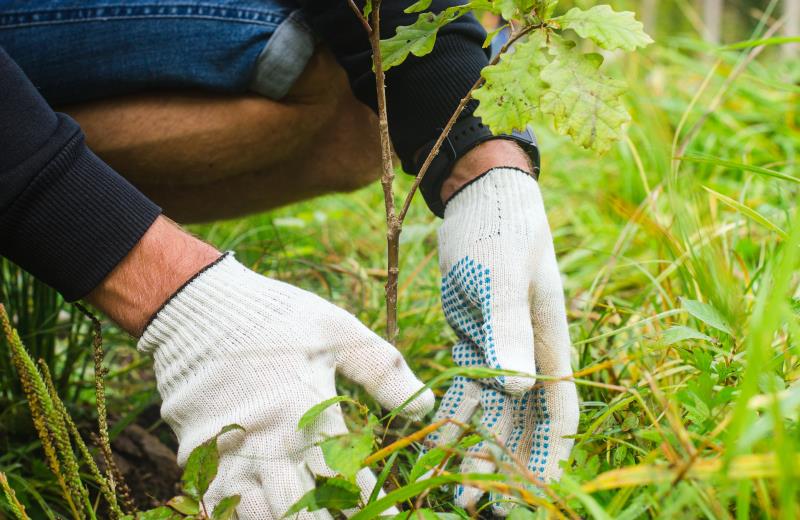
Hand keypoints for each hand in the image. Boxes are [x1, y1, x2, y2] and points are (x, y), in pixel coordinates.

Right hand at [137, 254, 433, 518]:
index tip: (395, 519)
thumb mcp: (337, 330)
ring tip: (314, 518)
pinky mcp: (199, 457)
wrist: (196, 306)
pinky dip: (245, 516)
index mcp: (308, 415)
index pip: (349, 480)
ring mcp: (230, 456)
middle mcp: (269, 445)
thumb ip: (382, 369)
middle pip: (305, 514)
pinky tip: (265, 513)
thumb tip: (425, 405)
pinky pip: (221, 507)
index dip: (376, 508)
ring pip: (262, 518)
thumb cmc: (276, 317)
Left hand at [427, 167, 578, 513]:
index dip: (549, 456)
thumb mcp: (503, 277)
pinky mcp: (473, 340)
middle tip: (473, 501)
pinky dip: (453, 418)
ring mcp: (501, 349)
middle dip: (506, 467)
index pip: (558, 412)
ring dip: (477, 450)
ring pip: (494, 414)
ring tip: (453, 485)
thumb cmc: (499, 230)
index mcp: (549, 342)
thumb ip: (511, 329)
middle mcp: (529, 354)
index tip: (534, 496)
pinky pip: (466, 390)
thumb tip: (520, 389)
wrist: (477, 197)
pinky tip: (434, 443)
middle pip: (524, 424)